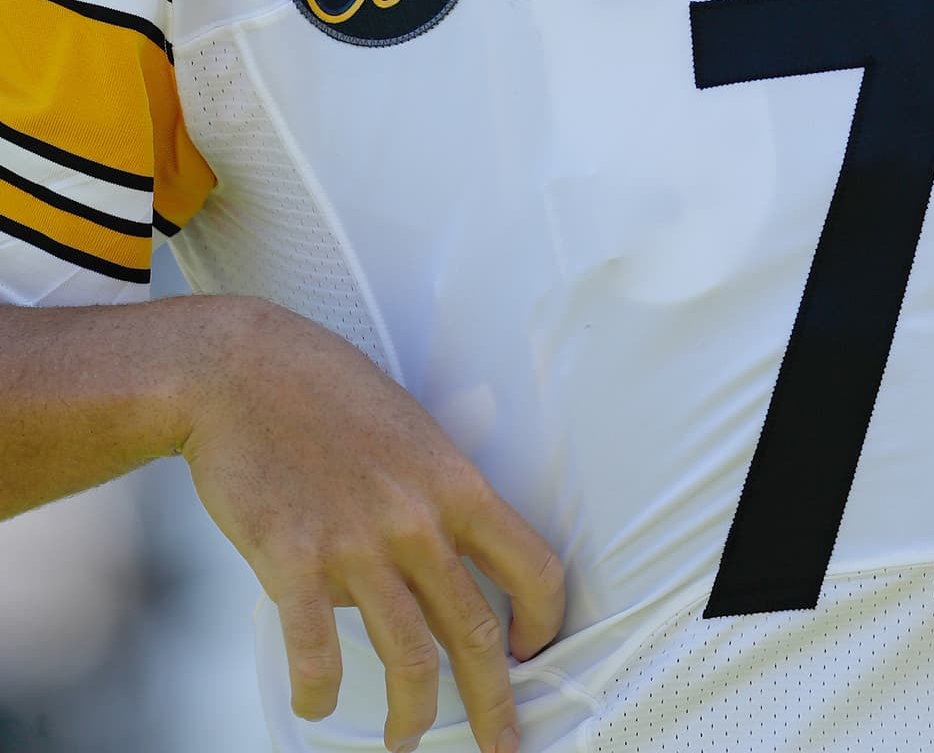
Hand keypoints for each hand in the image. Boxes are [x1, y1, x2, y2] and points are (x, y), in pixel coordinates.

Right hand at [178, 299, 563, 752]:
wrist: (238, 369)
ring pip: (409, 658)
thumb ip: (432, 492)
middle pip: (476, 634)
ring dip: (413, 716)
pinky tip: (316, 704)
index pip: (533, 567)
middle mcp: (416, 519)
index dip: (544, 623)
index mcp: (454, 482)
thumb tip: (442, 557)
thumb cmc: (324, 391)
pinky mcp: (292, 560)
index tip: (533, 651)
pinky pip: (316, 654)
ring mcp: (355, 542)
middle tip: (502, 745)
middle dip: (495, 705)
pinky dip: (319, 692)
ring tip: (407, 740)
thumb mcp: (407, 427)